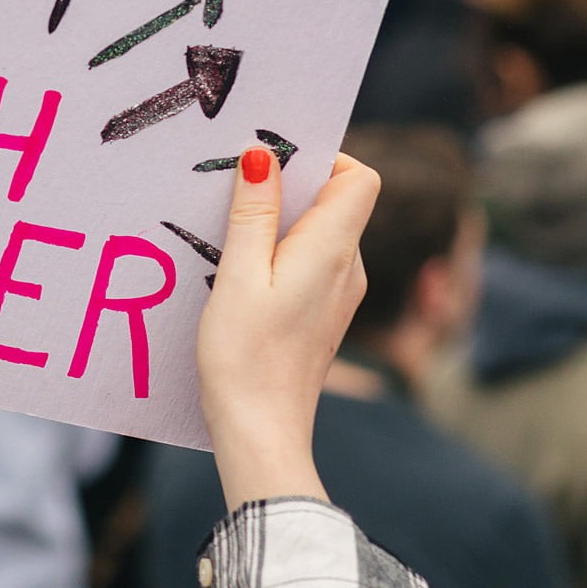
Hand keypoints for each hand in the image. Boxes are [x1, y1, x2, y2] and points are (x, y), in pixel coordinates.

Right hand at [195, 149, 379, 509]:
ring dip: (278, 223)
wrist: (261, 431)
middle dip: (288, 187)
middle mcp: (347, 269)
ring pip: (319, 233)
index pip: (359, 178)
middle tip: (233, 191)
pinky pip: (309, 263)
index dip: (323, 158)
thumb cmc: (245, 356)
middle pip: (336, 201)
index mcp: (332, 251)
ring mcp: (339, 295)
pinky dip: (279, 254)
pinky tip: (239, 274)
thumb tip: (264, 156)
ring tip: (227, 237)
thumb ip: (253, 214)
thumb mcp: (237, 276)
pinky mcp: (323, 315)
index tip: (272, 163)